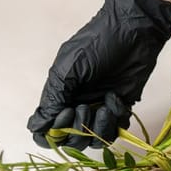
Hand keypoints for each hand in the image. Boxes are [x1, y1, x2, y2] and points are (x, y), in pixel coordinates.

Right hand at [27, 0, 170, 149]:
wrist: (134, 31)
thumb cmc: (98, 42)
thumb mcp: (69, 67)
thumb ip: (54, 98)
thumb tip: (36, 126)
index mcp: (60, 96)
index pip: (47, 131)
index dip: (53, 134)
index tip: (65, 116)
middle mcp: (77, 106)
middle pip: (71, 139)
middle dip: (78, 129)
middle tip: (83, 107)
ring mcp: (99, 108)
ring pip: (94, 139)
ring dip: (98, 128)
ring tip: (103, 107)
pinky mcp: (120, 108)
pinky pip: (116, 129)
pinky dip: (116, 119)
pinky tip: (116, 98)